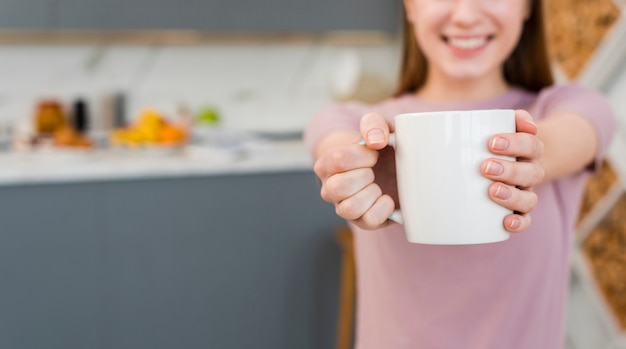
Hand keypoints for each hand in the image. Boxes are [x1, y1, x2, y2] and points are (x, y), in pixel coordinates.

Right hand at [313, 112, 395, 229]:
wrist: (388, 166)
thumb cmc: (378, 147)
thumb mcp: (377, 127)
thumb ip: (374, 124)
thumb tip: (376, 141)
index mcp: (326, 163)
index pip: (338, 158)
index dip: (362, 155)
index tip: (374, 153)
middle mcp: (329, 188)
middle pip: (338, 187)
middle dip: (364, 176)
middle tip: (373, 170)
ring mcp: (343, 207)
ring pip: (349, 209)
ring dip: (371, 194)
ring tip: (377, 186)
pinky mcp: (362, 222)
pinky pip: (368, 221)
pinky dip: (383, 209)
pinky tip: (386, 199)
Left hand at [481, 110, 544, 232]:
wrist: (502, 160)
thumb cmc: (491, 141)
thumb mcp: (497, 125)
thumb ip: (504, 117)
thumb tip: (512, 118)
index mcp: (526, 150)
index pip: (531, 144)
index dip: (516, 143)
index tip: (491, 142)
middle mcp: (529, 172)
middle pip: (531, 172)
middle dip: (510, 170)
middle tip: (485, 167)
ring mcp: (524, 192)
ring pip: (529, 198)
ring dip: (512, 196)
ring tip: (492, 191)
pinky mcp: (517, 211)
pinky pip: (525, 220)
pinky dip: (519, 222)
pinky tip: (506, 222)